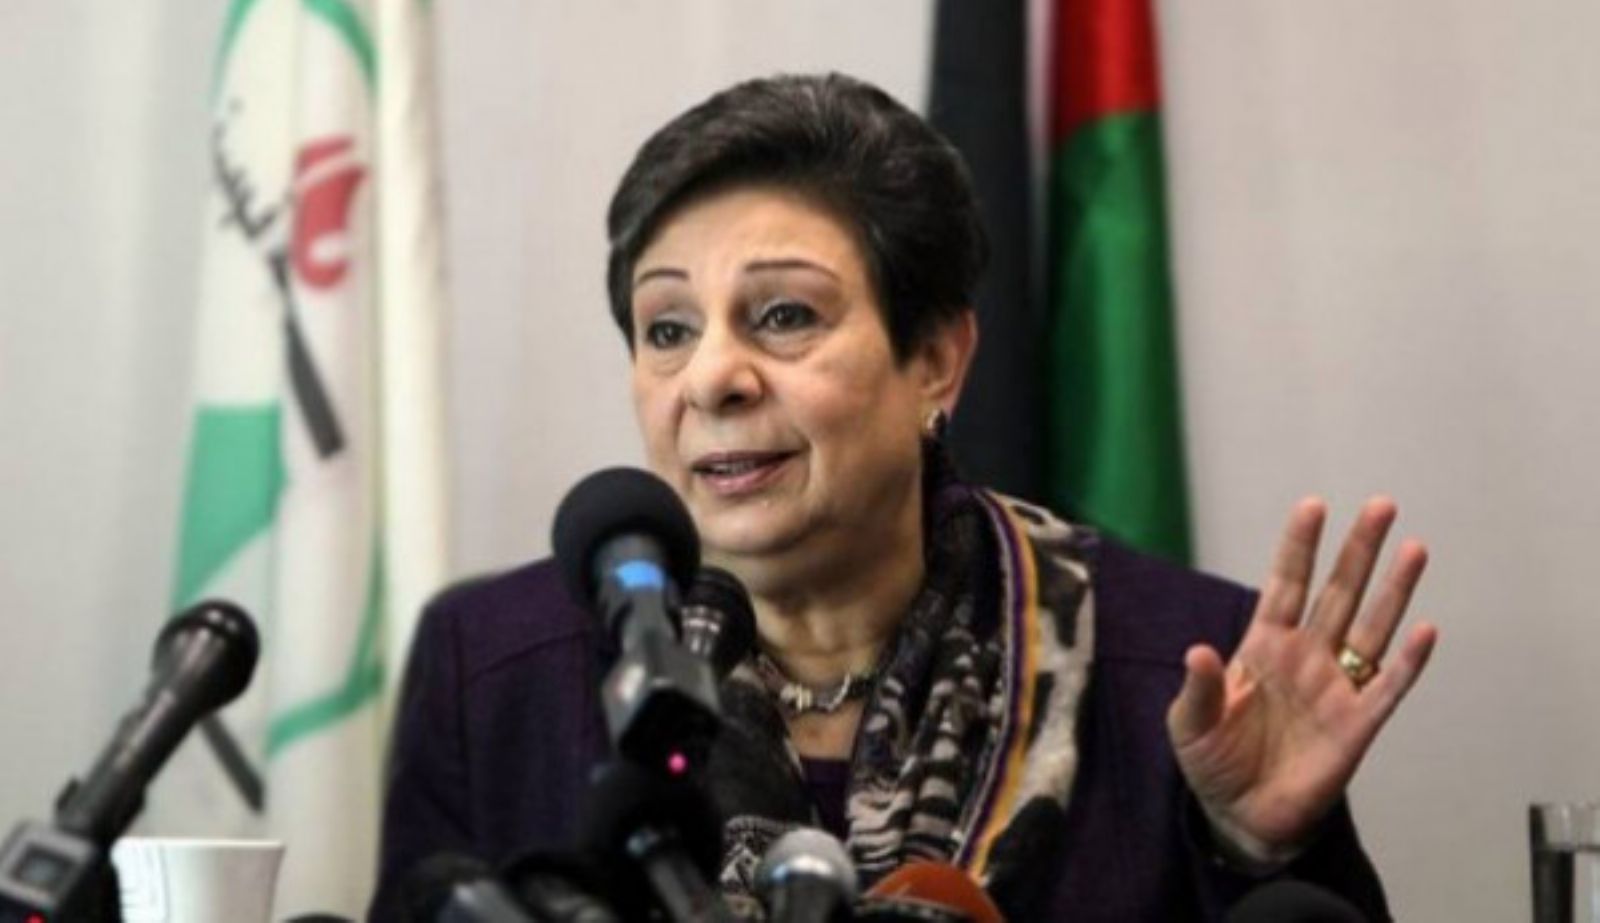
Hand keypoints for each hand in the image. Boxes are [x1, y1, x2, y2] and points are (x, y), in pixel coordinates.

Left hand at [1166, 496, 1438, 859]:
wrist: (1242, 816)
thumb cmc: (1214, 761)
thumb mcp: (1189, 725)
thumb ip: (1198, 689)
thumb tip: (1197, 652)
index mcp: (1262, 646)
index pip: (1284, 585)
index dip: (1298, 547)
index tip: (1314, 505)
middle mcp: (1305, 657)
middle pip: (1337, 593)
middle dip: (1358, 550)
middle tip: (1382, 505)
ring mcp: (1335, 688)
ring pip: (1370, 628)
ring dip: (1393, 591)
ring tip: (1414, 547)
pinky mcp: (1357, 725)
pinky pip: (1388, 687)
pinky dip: (1408, 662)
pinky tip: (1425, 629)